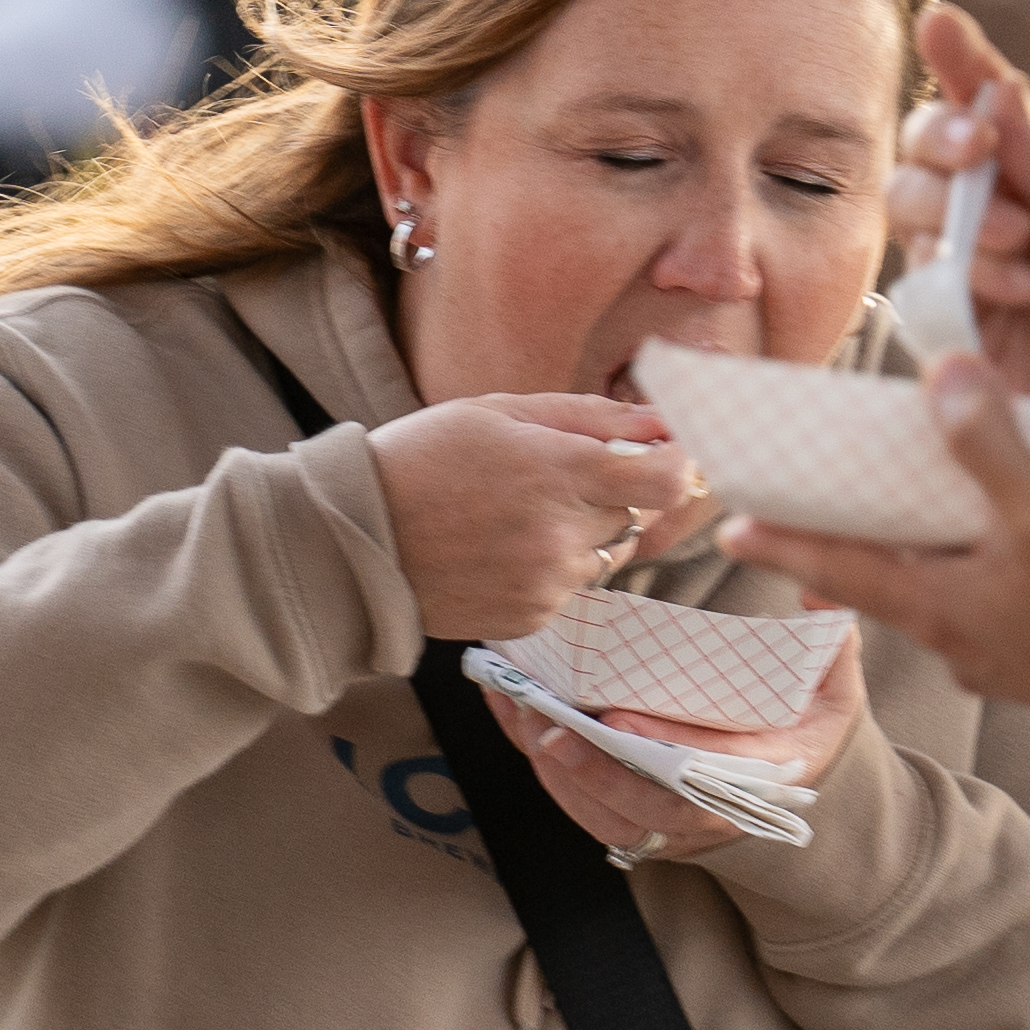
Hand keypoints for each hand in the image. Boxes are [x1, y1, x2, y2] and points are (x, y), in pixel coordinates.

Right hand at [365, 391, 703, 641]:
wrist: (355, 540)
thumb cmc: (422, 459)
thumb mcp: (499, 413)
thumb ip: (589, 416)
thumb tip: (660, 421)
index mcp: (558, 472)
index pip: (668, 479)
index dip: (675, 465)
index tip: (659, 455)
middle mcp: (561, 534)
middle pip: (636, 513)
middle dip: (612, 493)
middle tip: (554, 478)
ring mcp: (547, 582)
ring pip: (605, 553)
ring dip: (581, 532)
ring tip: (517, 514)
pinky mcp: (530, 616)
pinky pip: (570, 587)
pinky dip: (550, 568)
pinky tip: (500, 548)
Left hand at [483, 661, 865, 861]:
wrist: (798, 770)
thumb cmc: (810, 713)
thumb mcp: (837, 678)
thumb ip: (831, 639)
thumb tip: (814, 594)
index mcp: (770, 774)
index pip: (711, 772)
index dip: (664, 752)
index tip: (619, 722)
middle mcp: (718, 811)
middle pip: (648, 809)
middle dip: (594, 773)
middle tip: (548, 729)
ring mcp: (675, 825)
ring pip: (607, 816)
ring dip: (556, 771)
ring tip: (519, 712)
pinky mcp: (639, 821)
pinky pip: (584, 808)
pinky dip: (543, 768)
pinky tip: (511, 715)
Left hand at [732, 358, 1029, 725]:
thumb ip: (989, 445)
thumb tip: (941, 376)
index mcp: (935, 604)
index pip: (835, 566)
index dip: (784, 543)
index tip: (730, 532)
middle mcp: (955, 637)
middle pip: (880, 578)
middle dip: (846, 544)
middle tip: (808, 514)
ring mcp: (998, 654)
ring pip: (937, 592)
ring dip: (916, 556)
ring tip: (908, 514)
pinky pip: (988, 604)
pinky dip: (977, 570)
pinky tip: (1003, 545)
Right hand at [893, 6, 1029, 448]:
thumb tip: (1001, 91)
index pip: (990, 110)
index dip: (962, 61)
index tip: (941, 19)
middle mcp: (990, 222)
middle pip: (926, 152)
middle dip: (943, 139)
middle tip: (977, 151)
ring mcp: (958, 278)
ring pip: (909, 208)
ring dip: (956, 213)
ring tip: (1021, 252)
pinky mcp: (935, 336)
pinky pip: (914, 279)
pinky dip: (958, 275)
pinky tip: (1014, 295)